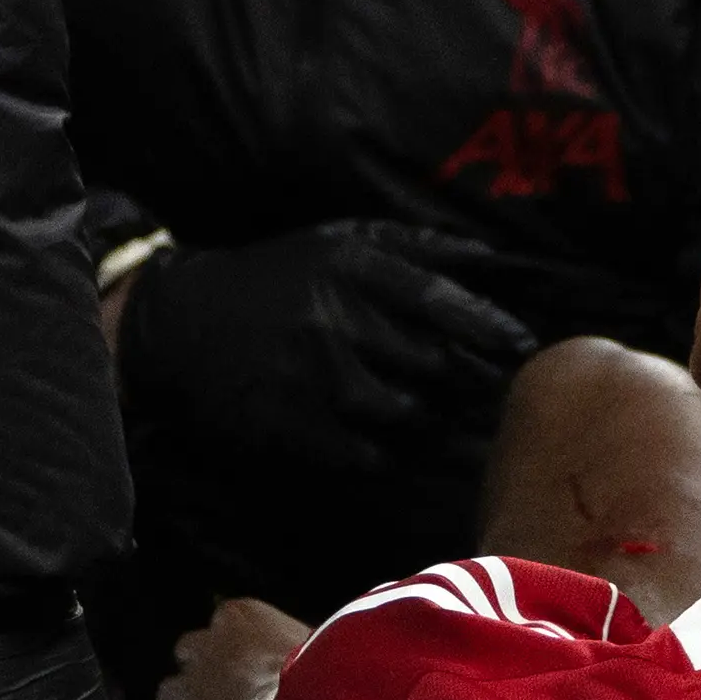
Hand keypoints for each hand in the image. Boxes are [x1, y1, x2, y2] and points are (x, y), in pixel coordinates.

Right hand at [118, 222, 541, 477]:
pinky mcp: (292, 429)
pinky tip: (419, 455)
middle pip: (435, 365)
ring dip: (447, 428)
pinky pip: (370, 454)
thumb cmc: (276, 277)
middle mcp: (335, 323)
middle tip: (506, 396)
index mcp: (351, 270)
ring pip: (409, 415)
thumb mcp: (339, 242)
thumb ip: (417, 248)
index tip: (523, 346)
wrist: (177, 325)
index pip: (441, 302)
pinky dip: (401, 457)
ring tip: (474, 433)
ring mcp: (312, 380)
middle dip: (479, 384)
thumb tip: (493, 258)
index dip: (490, 327)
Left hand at [150, 596, 311, 699]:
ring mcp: (176, 697)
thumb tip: (310, 664)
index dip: (244, 658)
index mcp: (239, 619)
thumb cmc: (328, 691)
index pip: (228, 628)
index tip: (260, 679)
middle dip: (210, 687)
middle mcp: (197, 650)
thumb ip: (305, 652)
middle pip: (192, 663)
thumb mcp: (327, 655)